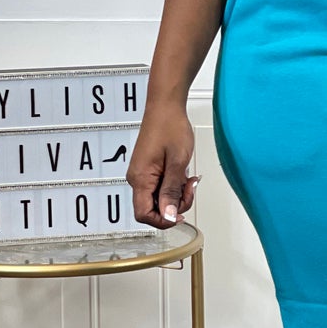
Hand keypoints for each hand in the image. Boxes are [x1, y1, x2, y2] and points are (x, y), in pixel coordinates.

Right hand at [128, 102, 199, 228]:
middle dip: (175, 205)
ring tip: (187, 179)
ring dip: (177, 195)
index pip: (144, 214)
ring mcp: (143, 174)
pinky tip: (182, 175)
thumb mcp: (177, 163)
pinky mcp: (149, 170)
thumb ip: (172, 191)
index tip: (179, 214)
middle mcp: (137, 178)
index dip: (163, 220)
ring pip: (160, 199)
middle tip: (189, 189)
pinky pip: (161, 188)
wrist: (166, 107)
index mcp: (140, 178)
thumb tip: (168, 216)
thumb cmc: (170, 127)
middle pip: (153, 209)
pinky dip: (174, 186)